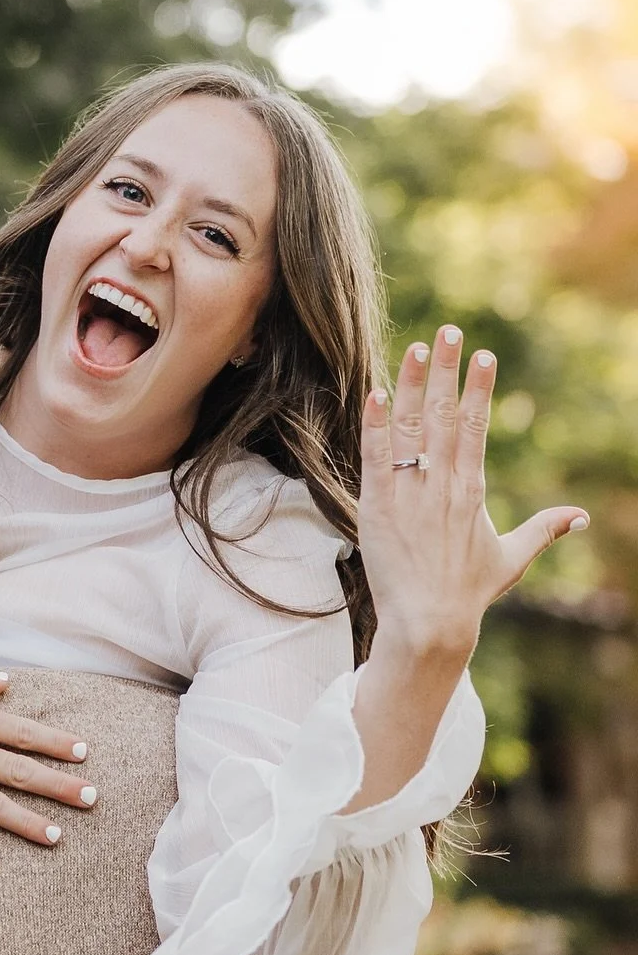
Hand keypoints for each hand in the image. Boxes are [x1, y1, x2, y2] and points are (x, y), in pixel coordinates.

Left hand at [359, 325, 587, 661]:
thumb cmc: (468, 594)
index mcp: (472, 490)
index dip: (479, 389)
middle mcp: (443, 486)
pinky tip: (374, 394)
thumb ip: (544, 530)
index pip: (477, 428)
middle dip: (446, 370)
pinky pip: (376, 460)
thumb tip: (581, 517)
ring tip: (414, 348)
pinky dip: (375, 427)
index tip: (483, 355)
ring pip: (410, 430)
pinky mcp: (378, 509)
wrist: (429, 625)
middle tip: (447, 329)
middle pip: (444, 416)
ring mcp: (410, 496)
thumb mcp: (511, 558)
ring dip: (410, 386)